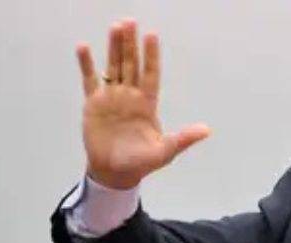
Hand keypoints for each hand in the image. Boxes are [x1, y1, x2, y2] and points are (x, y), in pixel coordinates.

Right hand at [75, 20, 210, 188]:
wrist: (114, 172)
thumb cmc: (141, 163)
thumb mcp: (165, 152)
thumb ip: (183, 139)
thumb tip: (207, 130)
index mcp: (147, 104)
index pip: (151, 74)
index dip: (151, 56)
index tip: (151, 36)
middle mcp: (130, 96)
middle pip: (131, 65)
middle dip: (131, 45)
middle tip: (130, 22)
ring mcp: (112, 98)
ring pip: (113, 67)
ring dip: (113, 48)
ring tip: (115, 27)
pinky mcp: (94, 104)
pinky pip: (90, 80)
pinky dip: (86, 65)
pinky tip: (84, 47)